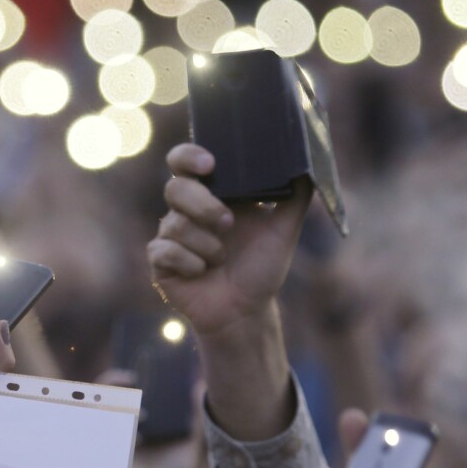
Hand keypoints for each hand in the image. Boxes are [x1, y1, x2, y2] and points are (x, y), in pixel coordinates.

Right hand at [147, 143, 309, 337]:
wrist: (246, 311)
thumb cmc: (261, 268)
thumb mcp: (284, 230)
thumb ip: (296, 196)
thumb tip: (306, 165)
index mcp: (212, 194)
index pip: (186, 161)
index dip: (189, 156)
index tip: (210, 165)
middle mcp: (187, 210)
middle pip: (175, 188)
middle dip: (204, 206)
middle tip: (228, 224)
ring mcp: (171, 235)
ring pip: (175, 224)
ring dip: (206, 245)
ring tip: (221, 259)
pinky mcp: (160, 261)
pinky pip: (165, 251)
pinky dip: (190, 263)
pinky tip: (202, 272)